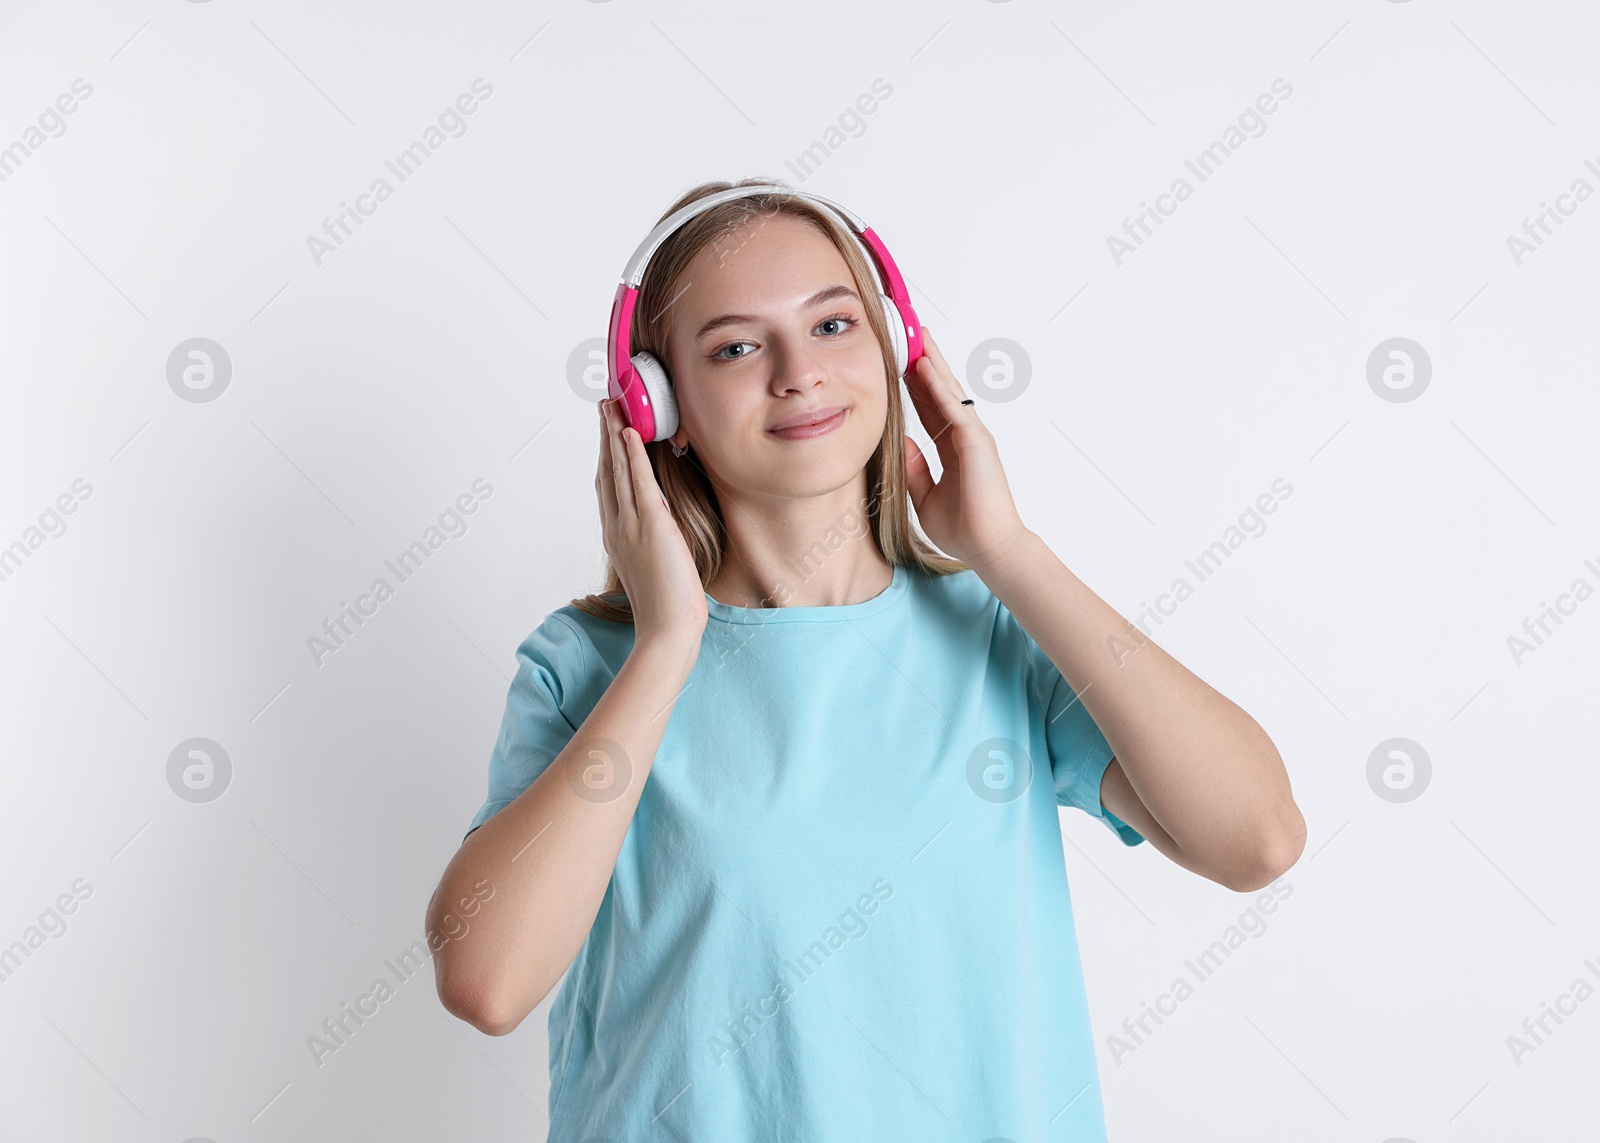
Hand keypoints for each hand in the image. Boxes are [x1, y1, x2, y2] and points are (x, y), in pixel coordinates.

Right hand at [595, 399, 707, 645]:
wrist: (667, 631)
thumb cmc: (666, 607)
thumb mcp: (654, 564)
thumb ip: (653, 539)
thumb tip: (661, 521)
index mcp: (616, 536)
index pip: (608, 486)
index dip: (606, 456)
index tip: (606, 431)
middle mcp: (617, 526)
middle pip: (607, 471)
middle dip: (605, 436)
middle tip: (603, 406)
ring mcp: (631, 525)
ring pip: (618, 470)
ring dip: (615, 435)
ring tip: (612, 407)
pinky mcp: (652, 526)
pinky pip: (639, 483)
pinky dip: (633, 456)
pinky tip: (630, 433)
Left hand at [902, 328, 1030, 570]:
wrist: (988, 547)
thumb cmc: (963, 528)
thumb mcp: (924, 495)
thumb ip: (914, 468)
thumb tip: (901, 443)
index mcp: (953, 449)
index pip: (929, 410)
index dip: (915, 387)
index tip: (898, 366)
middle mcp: (965, 437)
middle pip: (940, 392)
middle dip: (925, 363)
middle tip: (910, 336)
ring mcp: (973, 436)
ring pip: (949, 391)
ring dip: (933, 363)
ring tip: (919, 337)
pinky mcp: (977, 441)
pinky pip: (953, 408)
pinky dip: (938, 386)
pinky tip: (925, 367)